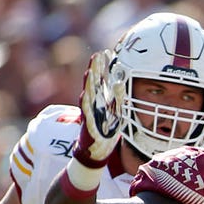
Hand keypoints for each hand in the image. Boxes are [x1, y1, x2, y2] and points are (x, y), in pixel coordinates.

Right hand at [75, 50, 121, 167]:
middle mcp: (93, 105)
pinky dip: (85, 105)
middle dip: (95, 70)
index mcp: (100, 100)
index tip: (105, 53)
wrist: (98, 150)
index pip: (100, 80)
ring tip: (90, 72)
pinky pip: (86, 114)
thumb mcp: (115, 111)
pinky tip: (84, 96)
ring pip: (88, 96)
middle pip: (93, 84)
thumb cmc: (106, 129)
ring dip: (88, 84)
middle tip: (97, 56)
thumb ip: (116, 97)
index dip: (102, 67)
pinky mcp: (88, 126)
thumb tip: (119, 81)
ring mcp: (89, 115)